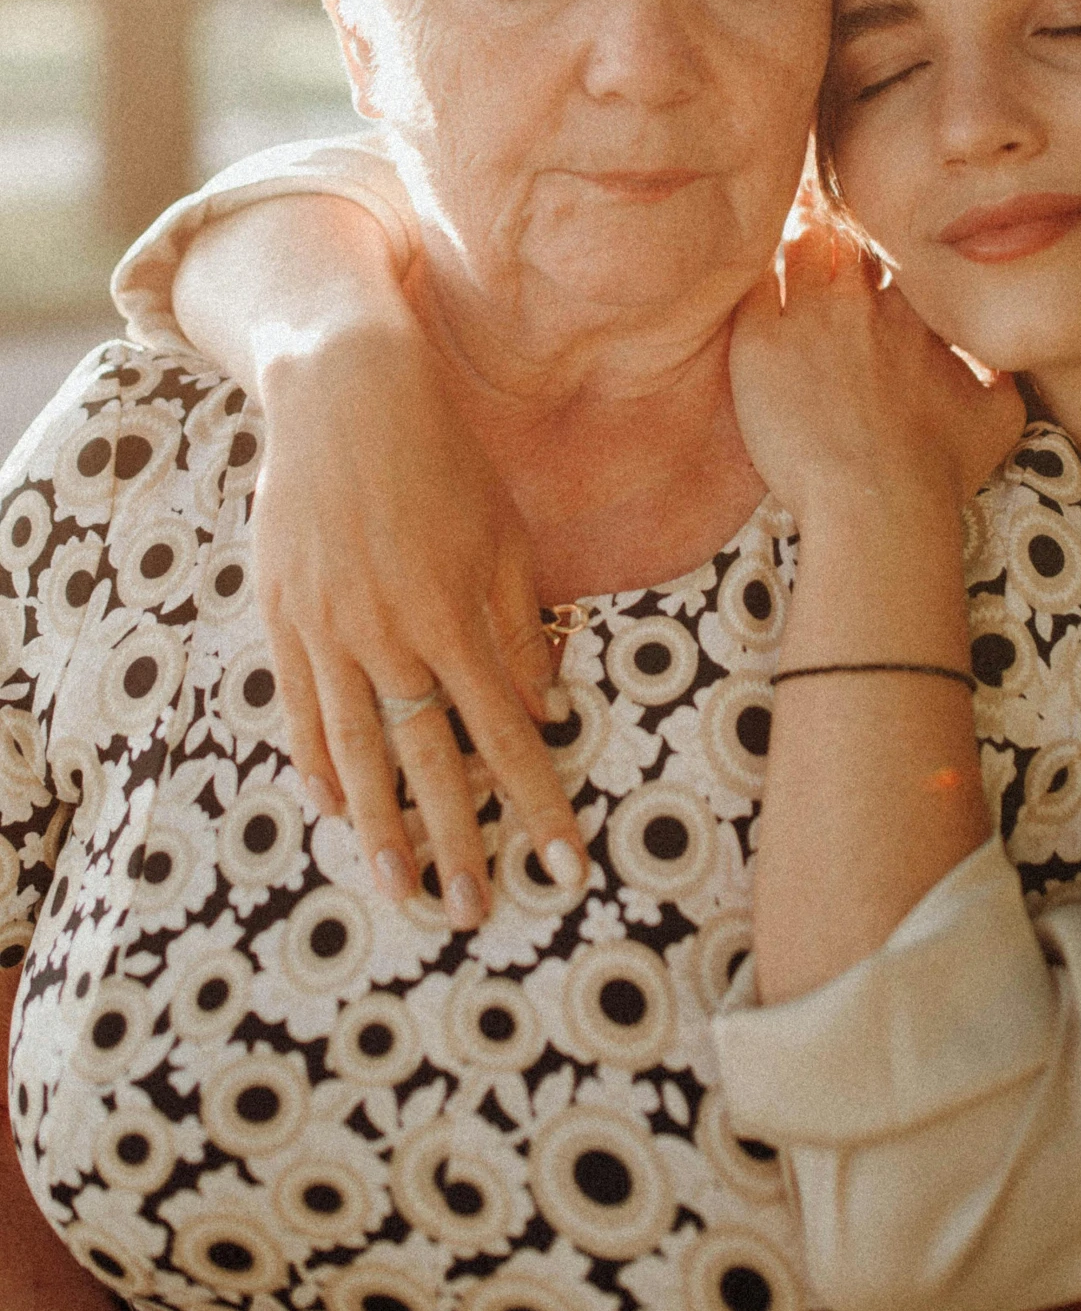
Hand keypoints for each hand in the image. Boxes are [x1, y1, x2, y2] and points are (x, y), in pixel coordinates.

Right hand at [253, 311, 584, 924]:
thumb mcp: (505, 538)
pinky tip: (335, 808)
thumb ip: (519, 629)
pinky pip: (302, 709)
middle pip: (429, 764)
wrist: (345, 396)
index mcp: (457, 616)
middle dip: (457, 845)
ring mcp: (330, 631)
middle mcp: (392, 635)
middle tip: (473, 914)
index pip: (506, 737)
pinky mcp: (285, 617)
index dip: (538, 808)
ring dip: (381, 830)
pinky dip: (318, 763)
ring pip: (358, 752)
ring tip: (400, 891)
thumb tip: (541, 713)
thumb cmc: (443, 461)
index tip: (565, 867)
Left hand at [729, 221, 1024, 526]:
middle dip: (839, 231)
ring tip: (792, 247)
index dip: (886, 251)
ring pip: (800, 247)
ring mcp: (808, 316)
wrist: (880, 504)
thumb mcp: (1000, 416)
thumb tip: (1003, 356)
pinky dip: (755, 279)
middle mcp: (863, 300)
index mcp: (917, 310)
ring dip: (799, 243)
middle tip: (827, 232)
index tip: (875, 263)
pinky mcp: (759, 343)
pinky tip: (754, 283)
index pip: (898, 251)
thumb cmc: (938, 469)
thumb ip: (1001, 370)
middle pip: (847, 236)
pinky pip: (751, 286)